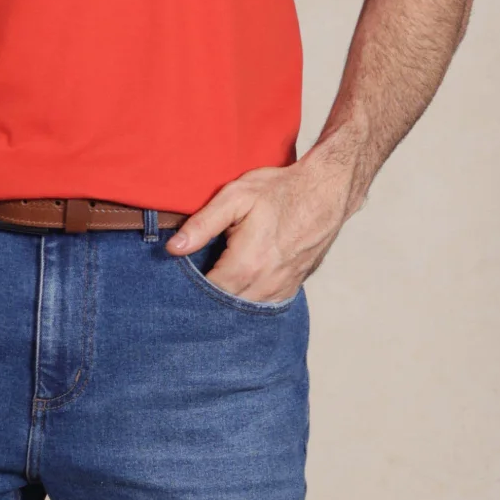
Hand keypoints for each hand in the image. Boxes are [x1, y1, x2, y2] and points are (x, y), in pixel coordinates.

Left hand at [165, 149, 358, 302]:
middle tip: (194, 282)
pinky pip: (264, 305)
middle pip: (226, 306)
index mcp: (248, 263)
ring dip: (229, 301)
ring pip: (246, 309)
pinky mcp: (293, 286)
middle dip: (208, 298)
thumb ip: (202, 224)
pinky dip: (249, 300)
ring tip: (215, 283)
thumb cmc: (279, 190)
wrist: (326, 191)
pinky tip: (239, 285)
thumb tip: (173, 249)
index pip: (208, 292)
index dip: (191, 288)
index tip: (181, 278)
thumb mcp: (235, 197)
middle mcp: (266, 282)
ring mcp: (282, 287)